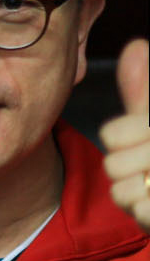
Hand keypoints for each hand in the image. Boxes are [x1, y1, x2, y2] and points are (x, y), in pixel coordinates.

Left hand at [100, 38, 149, 232]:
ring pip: (123, 193)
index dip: (121, 139)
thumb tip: (137, 45)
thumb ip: (143, 91)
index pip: (113, 135)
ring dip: (134, 195)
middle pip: (114, 166)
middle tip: (149, 169)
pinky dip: (147, 215)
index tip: (142, 139)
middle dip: (127, 170)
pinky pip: (144, 214)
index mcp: (149, 127)